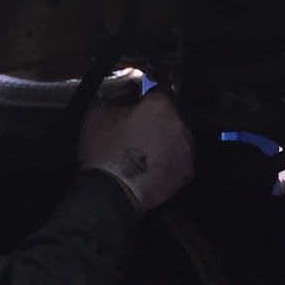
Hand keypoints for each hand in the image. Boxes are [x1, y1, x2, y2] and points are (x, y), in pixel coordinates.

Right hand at [79, 91, 193, 211]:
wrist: (112, 191)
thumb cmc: (104, 151)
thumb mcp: (98, 113)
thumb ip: (116, 96)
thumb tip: (126, 94)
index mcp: (160, 105)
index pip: (157, 93)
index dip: (144, 101)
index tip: (136, 110)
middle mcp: (179, 124)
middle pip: (170, 116)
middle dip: (157, 121)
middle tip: (138, 133)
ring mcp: (186, 148)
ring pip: (177, 137)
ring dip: (165, 140)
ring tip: (145, 153)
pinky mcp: (186, 171)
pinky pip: (179, 159)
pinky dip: (169, 161)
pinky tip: (152, 166)